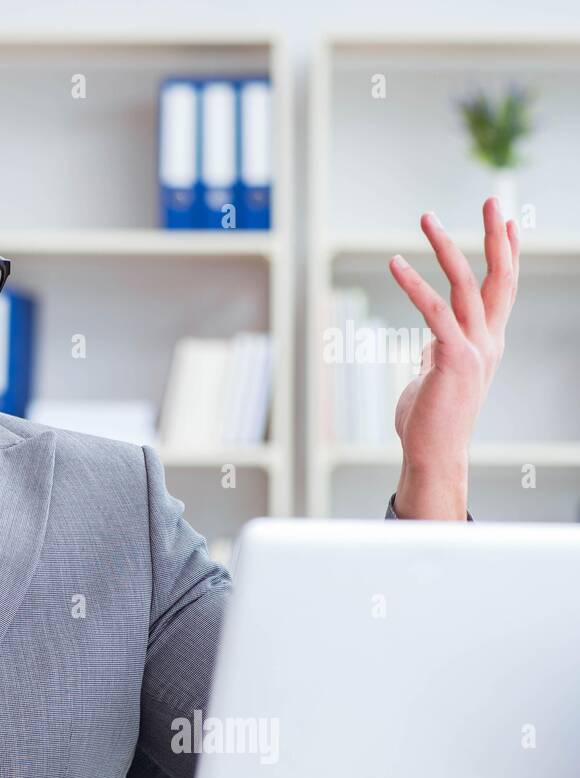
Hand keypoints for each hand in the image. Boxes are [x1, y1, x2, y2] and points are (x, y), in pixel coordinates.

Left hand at [386, 198, 518, 518]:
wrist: (433, 453)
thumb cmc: (430, 419)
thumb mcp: (436, 376)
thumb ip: (438, 353)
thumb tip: (431, 342)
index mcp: (487, 342)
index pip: (503, 289)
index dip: (506, 254)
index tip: (505, 222)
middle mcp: (488, 341)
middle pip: (499, 277)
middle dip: (495, 236)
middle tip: (492, 199)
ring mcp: (474, 348)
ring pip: (465, 284)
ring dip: (445, 247)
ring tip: (427, 218)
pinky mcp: (452, 357)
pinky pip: (433, 310)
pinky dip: (414, 284)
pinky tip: (395, 262)